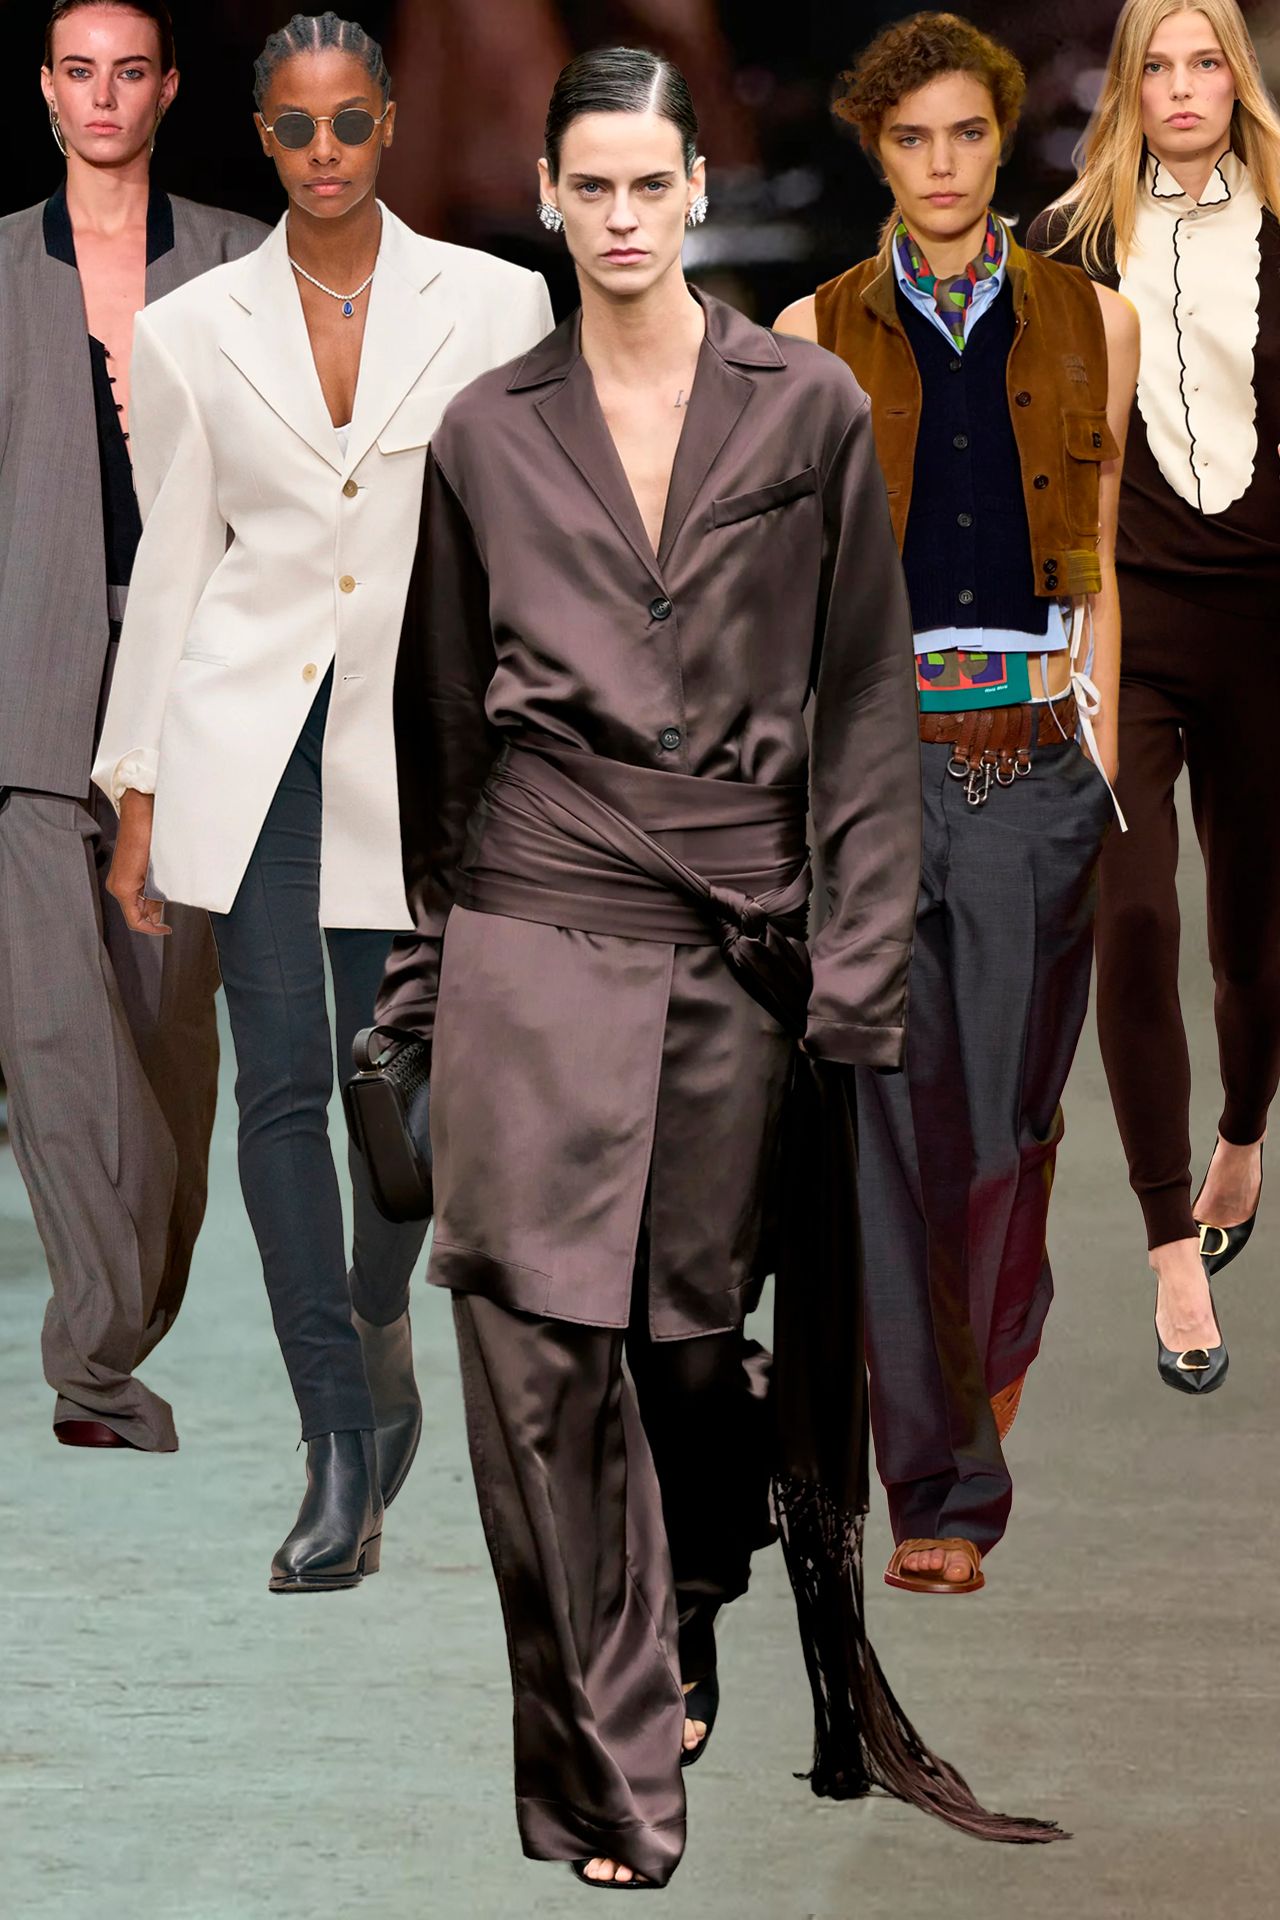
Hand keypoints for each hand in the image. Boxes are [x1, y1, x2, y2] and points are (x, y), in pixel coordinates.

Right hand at [106, 790, 170, 935]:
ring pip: (136, 901)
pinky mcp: (124, 870)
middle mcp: (117, 885)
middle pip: (134, 912)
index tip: (166, 929)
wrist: (140, 813)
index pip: (134, 921)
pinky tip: (160, 885)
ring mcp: (119, 877)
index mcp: (122, 889)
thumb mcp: (156, 873)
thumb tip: (156, 913)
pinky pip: (136, 889)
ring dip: (151, 902)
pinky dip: (148, 892)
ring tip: (167, 894)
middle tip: (169, 913)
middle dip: (152, 915)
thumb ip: (156, 897)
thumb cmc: (146, 836)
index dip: (152, 930)